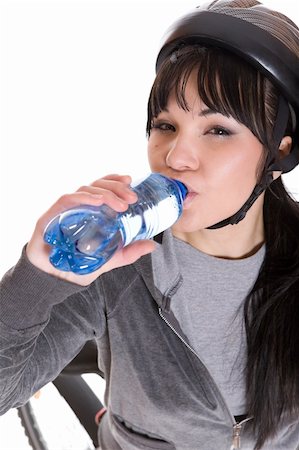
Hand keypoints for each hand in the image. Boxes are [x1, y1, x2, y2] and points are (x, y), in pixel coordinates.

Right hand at [26, 174, 155, 285]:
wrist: (55, 279)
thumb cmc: (78, 265)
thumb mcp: (110, 258)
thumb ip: (129, 252)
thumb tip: (152, 245)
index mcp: (90, 210)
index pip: (102, 187)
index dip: (115, 180)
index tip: (131, 181)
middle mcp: (79, 206)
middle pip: (97, 185)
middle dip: (116, 187)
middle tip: (132, 198)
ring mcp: (66, 209)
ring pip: (85, 189)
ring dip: (104, 193)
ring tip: (120, 204)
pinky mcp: (52, 216)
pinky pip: (68, 199)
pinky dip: (84, 198)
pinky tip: (97, 202)